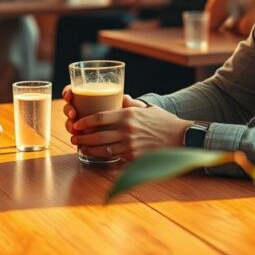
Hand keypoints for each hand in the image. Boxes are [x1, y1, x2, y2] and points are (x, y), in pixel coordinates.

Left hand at [62, 87, 189, 160]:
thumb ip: (130, 104)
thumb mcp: (146, 108)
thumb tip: (119, 98)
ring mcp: (129, 144)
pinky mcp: (133, 156)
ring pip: (102, 148)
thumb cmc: (163, 121)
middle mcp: (126, 129)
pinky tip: (96, 155)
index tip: (77, 124)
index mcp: (127, 115)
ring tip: (80, 147)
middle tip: (74, 138)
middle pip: (97, 134)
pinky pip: (113, 156)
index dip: (85, 121)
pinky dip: (102, 156)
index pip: (99, 117)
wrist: (181, 137)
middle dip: (82, 137)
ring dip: (88, 148)